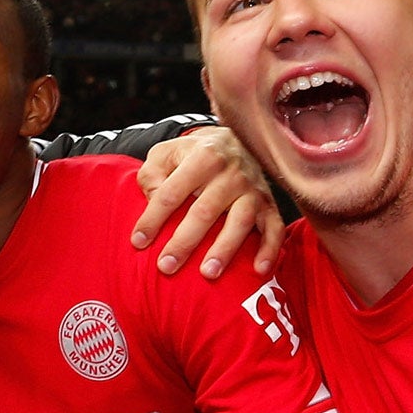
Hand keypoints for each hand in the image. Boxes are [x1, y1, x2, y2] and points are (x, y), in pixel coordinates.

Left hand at [133, 125, 283, 278]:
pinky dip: (269, 249)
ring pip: (240, 221)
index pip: (171, 192)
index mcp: (201, 157)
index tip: (138, 242)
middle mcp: (230, 173)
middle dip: (184, 241)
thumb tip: (151, 199)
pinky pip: (274, 228)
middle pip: (205, 211)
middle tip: (166, 266)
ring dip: (224, 249)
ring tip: (207, 273)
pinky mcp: (269, 203)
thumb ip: (152, 174)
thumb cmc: (193, 154)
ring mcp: (252, 189)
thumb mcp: (166, 153)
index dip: (153, 219)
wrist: (237, 139)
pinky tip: (258, 270)